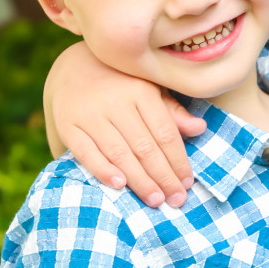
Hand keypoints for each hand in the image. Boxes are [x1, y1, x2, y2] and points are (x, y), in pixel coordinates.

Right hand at [44, 41, 205, 206]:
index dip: (178, 161)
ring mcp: (90, 113)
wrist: (73, 67)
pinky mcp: (68, 124)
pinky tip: (119, 185)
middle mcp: (115, 101)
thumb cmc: (120, 83)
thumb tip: (200, 128)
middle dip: (163, 177)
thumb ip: (172, 110)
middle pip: (144, 146)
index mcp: (141, 90)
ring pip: (119, 152)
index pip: (165, 133)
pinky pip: (86, 151)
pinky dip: (102, 170)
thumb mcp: (149, 87)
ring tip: (155, 200)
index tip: (187, 183)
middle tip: (176, 200)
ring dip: (139, 180)